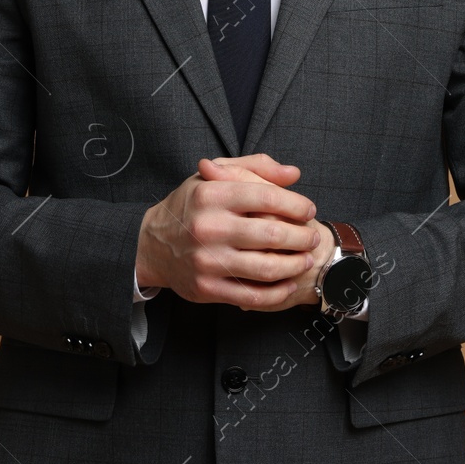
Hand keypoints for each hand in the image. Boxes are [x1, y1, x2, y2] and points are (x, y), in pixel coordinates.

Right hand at [197, 158, 333, 312]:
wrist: (152, 245)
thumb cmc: (191, 206)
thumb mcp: (214, 177)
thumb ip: (255, 167)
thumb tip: (293, 174)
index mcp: (212, 194)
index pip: (267, 196)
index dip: (296, 205)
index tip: (308, 210)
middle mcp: (208, 227)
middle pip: (272, 234)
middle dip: (302, 237)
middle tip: (312, 237)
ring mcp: (207, 261)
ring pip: (267, 268)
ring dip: (295, 265)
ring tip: (305, 259)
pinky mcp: (207, 288)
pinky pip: (253, 296)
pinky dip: (278, 292)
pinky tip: (288, 283)